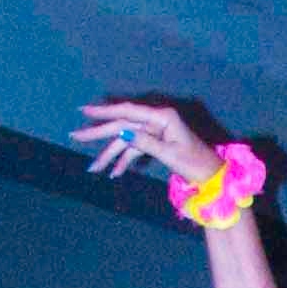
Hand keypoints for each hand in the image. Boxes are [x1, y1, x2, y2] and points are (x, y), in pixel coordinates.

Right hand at [71, 100, 220, 188]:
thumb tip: (123, 133)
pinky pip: (134, 149)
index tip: (84, 112)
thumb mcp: (170, 154)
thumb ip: (145, 143)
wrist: (211, 175)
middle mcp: (156, 121)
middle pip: (122, 125)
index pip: (127, 112)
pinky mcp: (155, 143)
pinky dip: (124, 160)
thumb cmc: (195, 163)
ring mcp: (155, 132)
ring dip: (110, 155)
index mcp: (161, 117)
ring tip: (94, 169)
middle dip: (99, 133)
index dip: (104, 111)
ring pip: (125, 140)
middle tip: (75, 136)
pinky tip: (114, 173)